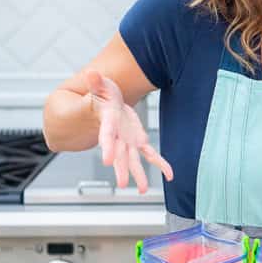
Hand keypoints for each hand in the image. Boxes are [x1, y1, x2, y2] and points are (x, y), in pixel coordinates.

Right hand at [84, 69, 173, 193]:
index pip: (106, 135)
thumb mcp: (99, 86)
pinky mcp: (137, 141)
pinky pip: (150, 154)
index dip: (107, 146)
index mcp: (108, 122)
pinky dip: (160, 164)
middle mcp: (117, 136)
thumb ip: (95, 82)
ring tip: (143, 190)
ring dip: (138, 174)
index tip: (107, 160)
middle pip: (119, 154)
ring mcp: (127, 141)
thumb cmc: (101, 95)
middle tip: (123, 184)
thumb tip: (91, 72)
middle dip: (122, 168)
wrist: (103, 106)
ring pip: (134, 160)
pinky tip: (170, 175)